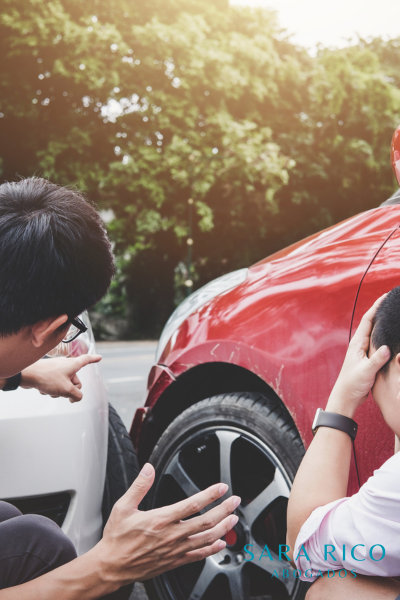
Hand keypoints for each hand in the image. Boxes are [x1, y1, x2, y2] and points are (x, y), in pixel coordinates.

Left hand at [20, 355, 101, 401]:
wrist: (27, 375)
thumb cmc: (47, 378)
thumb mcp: (66, 390)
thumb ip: (77, 395)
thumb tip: (77, 397)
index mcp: (72, 365)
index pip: (86, 360)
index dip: (94, 359)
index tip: (99, 357)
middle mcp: (65, 365)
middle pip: (75, 380)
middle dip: (70, 389)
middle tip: (64, 392)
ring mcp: (56, 369)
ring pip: (64, 384)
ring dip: (59, 391)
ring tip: (51, 389)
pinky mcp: (48, 374)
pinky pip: (55, 384)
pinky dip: (51, 389)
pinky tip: (44, 389)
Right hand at [96, 463, 240, 586]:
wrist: (111, 566)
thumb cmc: (116, 537)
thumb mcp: (123, 507)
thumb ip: (139, 486)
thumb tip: (148, 468)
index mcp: (160, 520)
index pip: (191, 504)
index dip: (209, 495)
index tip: (221, 487)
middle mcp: (170, 536)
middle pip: (205, 522)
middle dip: (223, 510)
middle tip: (234, 501)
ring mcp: (174, 550)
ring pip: (205, 539)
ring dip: (223, 528)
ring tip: (233, 519)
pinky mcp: (173, 562)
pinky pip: (198, 556)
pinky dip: (212, 549)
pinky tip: (220, 543)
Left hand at [326, 294, 390, 417]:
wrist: (347, 397)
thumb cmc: (352, 384)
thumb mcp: (366, 371)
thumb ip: (376, 359)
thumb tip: (387, 347)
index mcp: (357, 343)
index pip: (368, 320)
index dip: (376, 307)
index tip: (385, 296)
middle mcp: (360, 344)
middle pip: (372, 323)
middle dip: (381, 311)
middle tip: (392, 302)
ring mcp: (364, 351)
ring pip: (375, 333)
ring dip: (383, 324)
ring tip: (394, 315)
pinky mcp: (368, 359)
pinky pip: (378, 343)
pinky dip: (385, 337)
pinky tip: (392, 337)